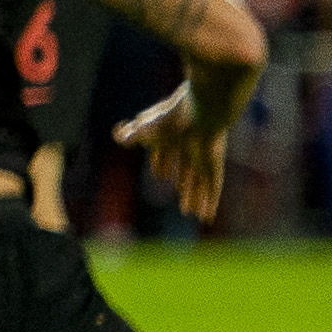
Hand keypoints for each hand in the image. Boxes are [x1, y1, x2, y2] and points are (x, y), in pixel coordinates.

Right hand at [115, 83, 229, 222]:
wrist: (200, 114)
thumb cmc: (171, 120)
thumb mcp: (145, 129)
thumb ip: (131, 134)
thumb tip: (118, 136)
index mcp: (173, 137)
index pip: (166, 153)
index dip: (161, 163)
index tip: (160, 174)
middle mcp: (189, 148)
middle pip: (184, 170)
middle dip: (181, 186)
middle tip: (178, 198)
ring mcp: (203, 158)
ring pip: (198, 182)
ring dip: (194, 198)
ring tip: (188, 213)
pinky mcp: (214, 166)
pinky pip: (212, 188)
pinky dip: (209, 202)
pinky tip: (206, 217)